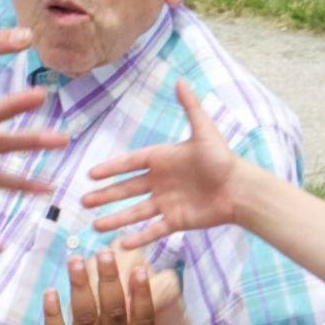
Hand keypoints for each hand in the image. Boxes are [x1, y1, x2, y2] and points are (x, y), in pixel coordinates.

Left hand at [44, 250, 155, 324]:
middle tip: (105, 253)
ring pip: (85, 321)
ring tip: (76, 261)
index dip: (141, 294)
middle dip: (109, 281)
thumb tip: (141, 295)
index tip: (139, 267)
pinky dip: (54, 315)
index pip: (142, 322)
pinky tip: (51, 292)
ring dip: (81, 288)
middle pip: (113, 315)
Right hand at [82, 81, 242, 250]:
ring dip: (115, 219)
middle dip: (105, 196)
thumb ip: (190, 107)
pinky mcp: (177, 221)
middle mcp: (160, 182)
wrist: (241, 189)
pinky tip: (122, 244)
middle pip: (126, 189)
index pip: (130, 163)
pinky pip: (154, 230)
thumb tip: (181, 80)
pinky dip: (139, 237)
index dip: (111, 168)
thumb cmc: (223, 159)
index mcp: (162, 159)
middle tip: (83, 201)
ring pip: (135, 213)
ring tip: (95, 226)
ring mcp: (167, 203)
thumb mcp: (204, 131)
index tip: (91, 174)